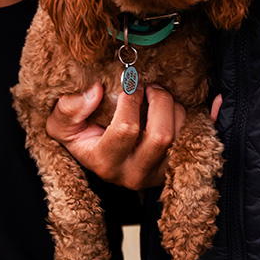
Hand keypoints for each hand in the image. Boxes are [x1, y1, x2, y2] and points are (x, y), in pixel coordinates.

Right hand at [45, 83, 184, 189]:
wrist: (96, 156)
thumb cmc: (79, 136)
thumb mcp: (60, 125)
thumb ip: (69, 108)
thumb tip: (96, 91)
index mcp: (105, 162)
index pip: (126, 129)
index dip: (130, 100)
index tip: (128, 85)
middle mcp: (133, 174)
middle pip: (161, 136)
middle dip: (159, 101)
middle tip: (150, 87)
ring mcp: (156, 174)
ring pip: (179, 138)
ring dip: (175, 108)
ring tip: (159, 98)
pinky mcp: (173, 169)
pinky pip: (195, 140)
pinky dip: (198, 118)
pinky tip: (195, 104)